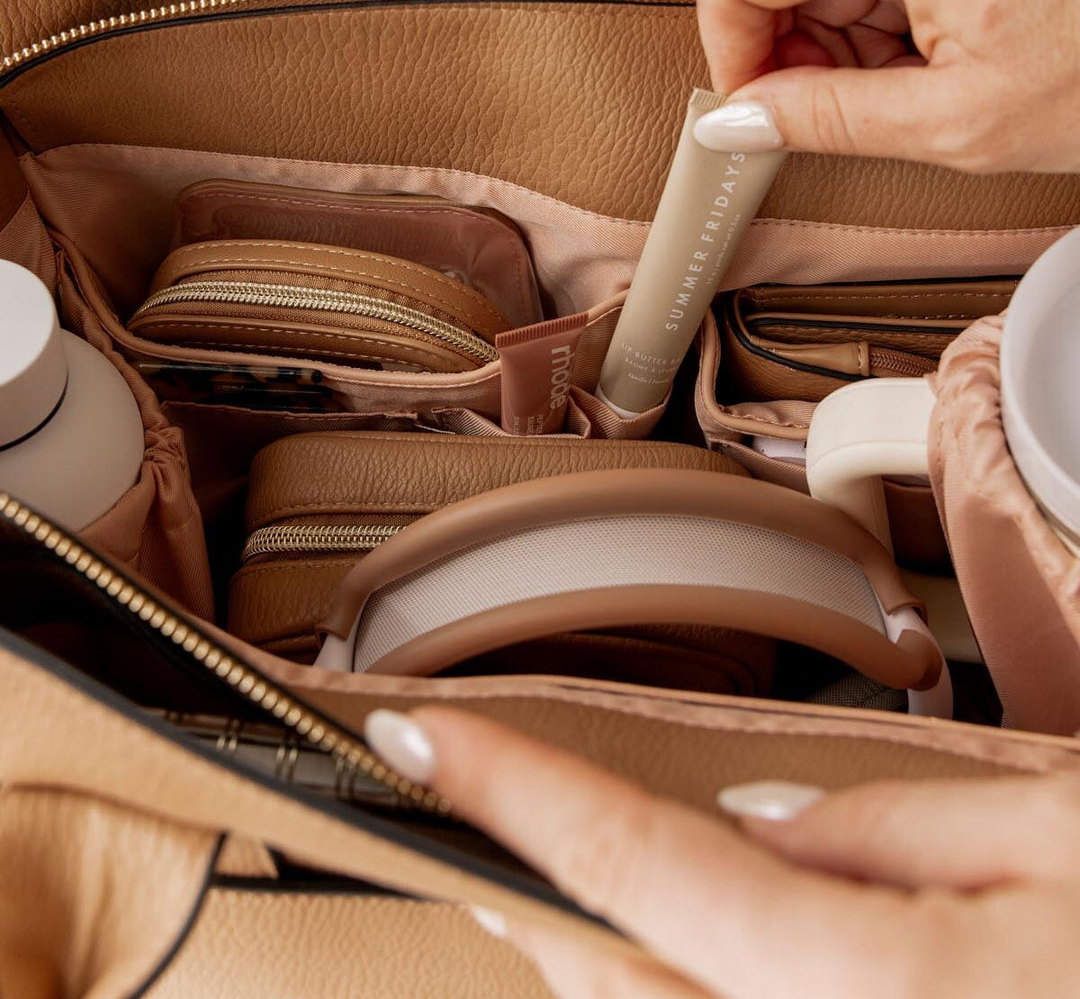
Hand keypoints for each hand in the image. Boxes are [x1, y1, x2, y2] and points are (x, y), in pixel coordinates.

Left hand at [365, 705, 1079, 997]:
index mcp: (879, 994)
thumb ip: (897, 833)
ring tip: (547, 888)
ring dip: (593, 966)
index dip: (519, 787)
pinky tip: (673, 963)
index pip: (644, 867)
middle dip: (526, 888)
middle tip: (465, 801)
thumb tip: (760, 831)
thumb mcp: (1067, 837)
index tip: (427, 732)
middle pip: (616, 987)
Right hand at [692, 0, 1079, 172]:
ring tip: (878, 82)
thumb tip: (738, 119)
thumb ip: (824, 117)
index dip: (726, 47)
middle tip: (802, 100)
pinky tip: (901, 53)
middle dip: (760, 31)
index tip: (752, 104)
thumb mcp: (956, 121)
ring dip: (808, 23)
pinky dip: (851, 6)